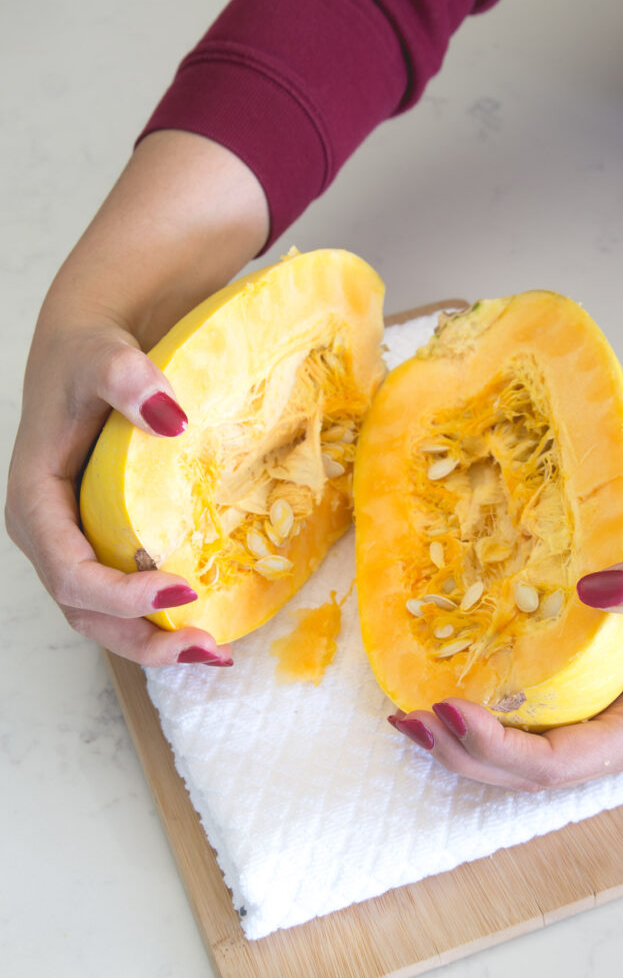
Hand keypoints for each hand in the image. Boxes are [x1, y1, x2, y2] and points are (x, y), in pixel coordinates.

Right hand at [5, 131, 268, 666]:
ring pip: (102, 614)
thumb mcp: (104, 357)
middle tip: (207, 647)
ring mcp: (78, 541)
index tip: (182, 591)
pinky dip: (159, 616)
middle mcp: (51, 533)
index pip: (69, 570)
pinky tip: (206, 619)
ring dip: (152, 641)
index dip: (119, 594)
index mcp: (35, 502)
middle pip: (85, 610)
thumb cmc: (92, 353)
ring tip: (212, 651)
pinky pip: (124, 592)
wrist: (100, 345)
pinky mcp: (106, 538)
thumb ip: (128, 381)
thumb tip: (170, 416)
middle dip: (142, 638)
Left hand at [388, 537, 622, 790]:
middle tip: (407, 716)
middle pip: (520, 773)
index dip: (495, 745)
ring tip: (406, 718)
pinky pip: (518, 732)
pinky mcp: (572, 711)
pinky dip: (473, 724)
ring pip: (513, 761)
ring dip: (457, 746)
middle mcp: (606, 744)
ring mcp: (588, 732)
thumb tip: (593, 589)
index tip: (447, 708)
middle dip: (459, 752)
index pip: (551, 763)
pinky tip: (438, 700)